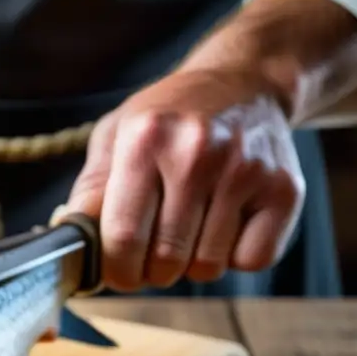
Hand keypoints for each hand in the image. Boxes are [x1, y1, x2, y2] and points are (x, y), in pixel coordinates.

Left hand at [66, 68, 304, 291]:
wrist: (245, 81)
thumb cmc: (168, 118)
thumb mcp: (116, 137)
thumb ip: (91, 190)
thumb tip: (71, 242)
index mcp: (145, 140)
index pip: (122, 236)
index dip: (115, 271)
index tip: (116, 274)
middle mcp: (197, 153)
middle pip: (165, 259)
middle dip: (151, 273)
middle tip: (150, 258)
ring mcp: (245, 170)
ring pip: (208, 266)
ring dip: (193, 265)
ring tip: (190, 231)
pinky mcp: (284, 189)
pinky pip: (252, 260)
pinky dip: (235, 257)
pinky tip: (226, 226)